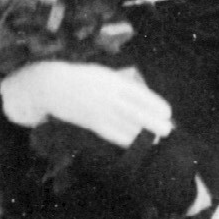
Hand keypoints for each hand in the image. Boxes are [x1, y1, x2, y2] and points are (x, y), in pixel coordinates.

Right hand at [0, 61, 172, 145]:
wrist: (51, 85)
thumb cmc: (81, 78)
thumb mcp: (104, 74)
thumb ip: (122, 84)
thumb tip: (141, 96)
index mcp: (114, 82)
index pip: (140, 95)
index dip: (155, 105)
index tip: (167, 112)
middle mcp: (109, 97)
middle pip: (136, 112)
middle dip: (154, 122)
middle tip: (167, 130)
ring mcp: (100, 111)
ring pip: (126, 125)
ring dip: (143, 134)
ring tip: (156, 139)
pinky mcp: (91, 123)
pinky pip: (111, 134)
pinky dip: (126, 140)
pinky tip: (136, 144)